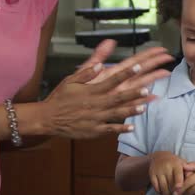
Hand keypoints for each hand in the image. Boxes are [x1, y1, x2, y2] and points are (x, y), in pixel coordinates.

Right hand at [42, 40, 173, 137]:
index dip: (126, 73)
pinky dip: (121, 128)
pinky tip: (132, 127)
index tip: (138, 66)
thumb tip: (100, 64)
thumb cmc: (60, 97)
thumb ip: (86, 72)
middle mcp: (96, 103)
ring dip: (131, 110)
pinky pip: (110, 129)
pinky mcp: (94, 130)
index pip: (112, 79)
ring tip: (144, 107)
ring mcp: (96, 118)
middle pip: (118, 97)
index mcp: (92, 90)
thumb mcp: (70, 80)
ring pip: (116, 113)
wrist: (47, 118)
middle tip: (147, 88)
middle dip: (133, 93)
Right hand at [148, 151, 185, 194]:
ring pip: (163, 187)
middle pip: (170, 183)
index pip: (178, 176)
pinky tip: (163, 194)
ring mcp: (158, 170)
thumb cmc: (175, 163)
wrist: (159, 156)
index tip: (179, 191)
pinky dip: (160, 192)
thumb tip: (191, 183)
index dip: (178, 184)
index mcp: (176, 164)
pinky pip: (156, 187)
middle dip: (174, 194)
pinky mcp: (152, 174)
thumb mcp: (183, 164)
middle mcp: (166, 167)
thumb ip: (188, 172)